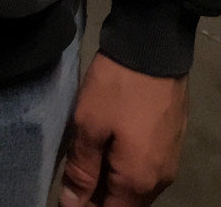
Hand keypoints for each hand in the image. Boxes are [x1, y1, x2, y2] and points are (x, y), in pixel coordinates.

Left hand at [59, 51, 188, 205]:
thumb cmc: (117, 87)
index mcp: (137, 182)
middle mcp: (160, 180)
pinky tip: (110, 148)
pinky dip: (127, 167)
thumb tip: (72, 204)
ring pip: (138, 187)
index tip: (68, 193)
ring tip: (88, 161)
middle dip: (99, 196)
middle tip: (75, 176)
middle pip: (126, 203)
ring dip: (113, 182)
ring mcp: (170, 161)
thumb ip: (81, 169)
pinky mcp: (172, 142)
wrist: (154, 48)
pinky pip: (148, 169)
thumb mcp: (89, 124)